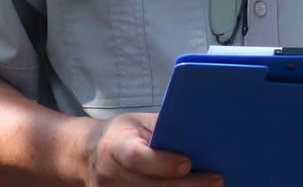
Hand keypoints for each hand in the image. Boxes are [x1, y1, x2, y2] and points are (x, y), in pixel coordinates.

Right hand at [80, 112, 221, 185]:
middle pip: (150, 186)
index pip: (137, 157)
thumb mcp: (139, 122)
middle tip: (216, 180)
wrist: (87, 155)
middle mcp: (110, 175)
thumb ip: (165, 127)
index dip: (162, 163)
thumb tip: (202, 130)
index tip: (187, 164)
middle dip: (187, 185)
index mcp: (115, 145)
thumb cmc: (122, 133)